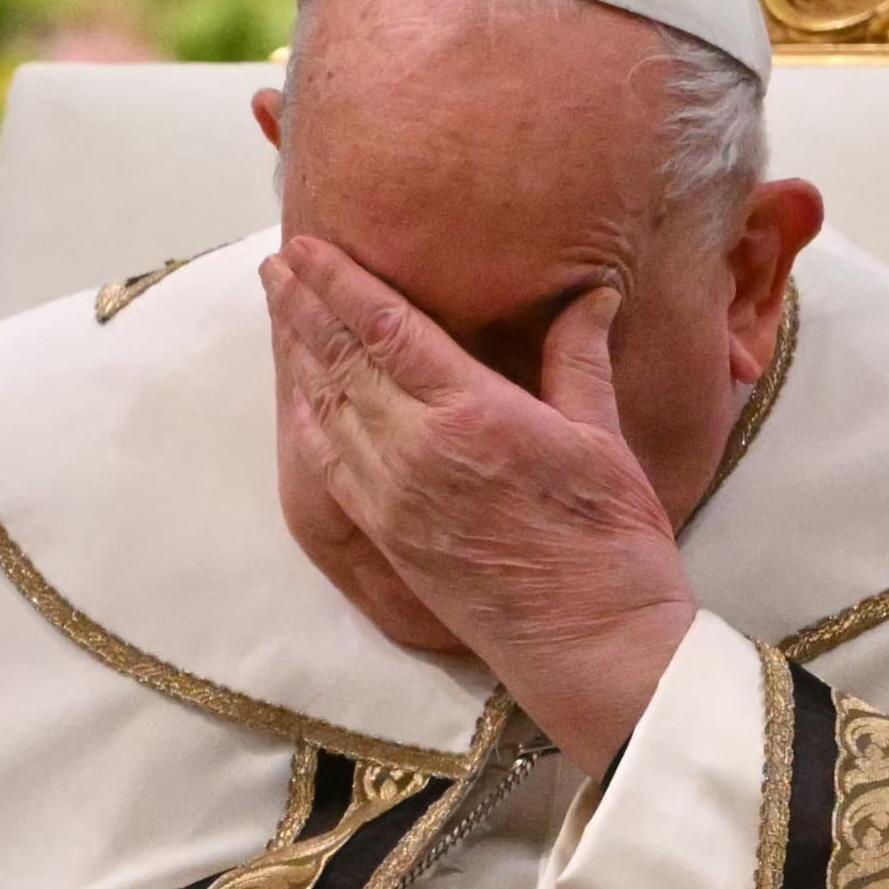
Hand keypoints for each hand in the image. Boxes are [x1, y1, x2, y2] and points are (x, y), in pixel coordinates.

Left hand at [263, 236, 697, 763]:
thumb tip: (593, 294)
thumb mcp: (602, 437)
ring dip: (299, 355)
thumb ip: (579, 358)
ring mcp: (395, 497)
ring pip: (328, 408)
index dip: (339, 280)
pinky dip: (308, 421)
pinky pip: (330, 465)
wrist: (593, 643)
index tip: (306, 245)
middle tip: (276, 264)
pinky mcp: (390, 537)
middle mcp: (418, 450)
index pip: (385, 326)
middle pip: (342, 359)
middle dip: (303, 307)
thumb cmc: (612, 541)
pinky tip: (300, 397)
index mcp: (472, 412)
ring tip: (280, 311)